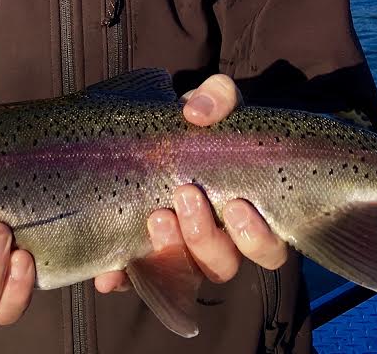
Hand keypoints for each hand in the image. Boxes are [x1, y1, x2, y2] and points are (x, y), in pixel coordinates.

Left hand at [93, 74, 287, 294]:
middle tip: (185, 195)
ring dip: (170, 252)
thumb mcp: (216, 102)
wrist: (162, 132)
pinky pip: (134, 279)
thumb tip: (196, 113)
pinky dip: (122, 278)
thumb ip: (218, 97)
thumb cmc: (203, 125)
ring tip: (156, 216)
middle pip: (223, 266)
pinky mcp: (142, 259)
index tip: (237, 205)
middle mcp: (219, 243)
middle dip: (205, 238)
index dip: (257, 239)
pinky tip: (109, 273)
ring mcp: (180, 254)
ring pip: (183, 275)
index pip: (267, 248)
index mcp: (248, 215)